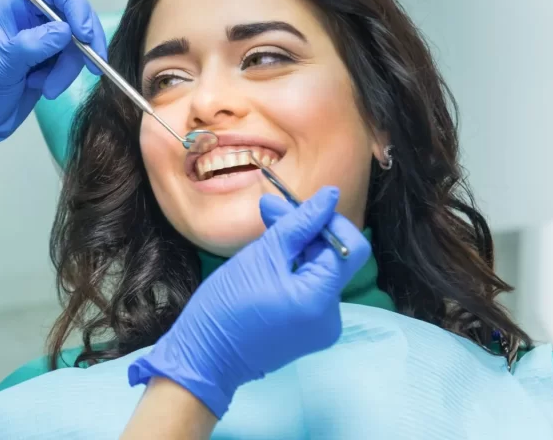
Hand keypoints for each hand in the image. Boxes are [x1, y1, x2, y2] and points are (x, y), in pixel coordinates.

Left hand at [0, 0, 106, 171]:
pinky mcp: (51, 59)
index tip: (84, 33)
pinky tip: (44, 88)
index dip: (75, 4)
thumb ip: (31, 46)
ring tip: (48, 88)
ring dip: (69, 67)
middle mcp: (31, 16)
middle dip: (82, 42)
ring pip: (76, 41)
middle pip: (73, 13)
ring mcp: (43, 38)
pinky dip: (64, 76)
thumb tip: (65, 31)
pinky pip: (72, 60)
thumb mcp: (1, 66)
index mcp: (14, 6)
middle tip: (91, 65)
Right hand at [127, 186, 371, 418]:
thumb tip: (330, 195)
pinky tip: (268, 263)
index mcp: (321, 298)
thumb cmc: (227, 305)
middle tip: (269, 211)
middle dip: (306, 232)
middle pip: (334, 259)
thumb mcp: (261, 256)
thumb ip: (298, 224)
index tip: (295, 205)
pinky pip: (310, 292)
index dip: (327, 220)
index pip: (348, 247)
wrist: (205, 356)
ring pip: (320, 273)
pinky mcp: (308, 332)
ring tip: (264, 235)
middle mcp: (331, 316)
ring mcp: (321, 327)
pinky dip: (293, 272)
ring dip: (298, 250)